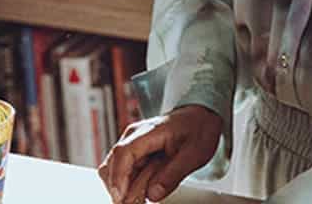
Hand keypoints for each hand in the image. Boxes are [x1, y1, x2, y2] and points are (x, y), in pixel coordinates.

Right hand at [98, 105, 223, 202]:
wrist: (199, 117)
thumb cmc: (197, 130)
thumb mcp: (194, 154)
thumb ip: (173, 174)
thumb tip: (153, 195)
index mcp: (147, 132)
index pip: (123, 154)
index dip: (119, 178)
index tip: (122, 199)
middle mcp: (132, 136)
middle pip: (111, 166)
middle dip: (121, 188)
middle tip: (140, 200)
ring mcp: (130, 144)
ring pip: (112, 171)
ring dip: (125, 187)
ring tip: (147, 192)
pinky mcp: (132, 153)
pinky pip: (121, 173)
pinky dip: (128, 184)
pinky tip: (145, 187)